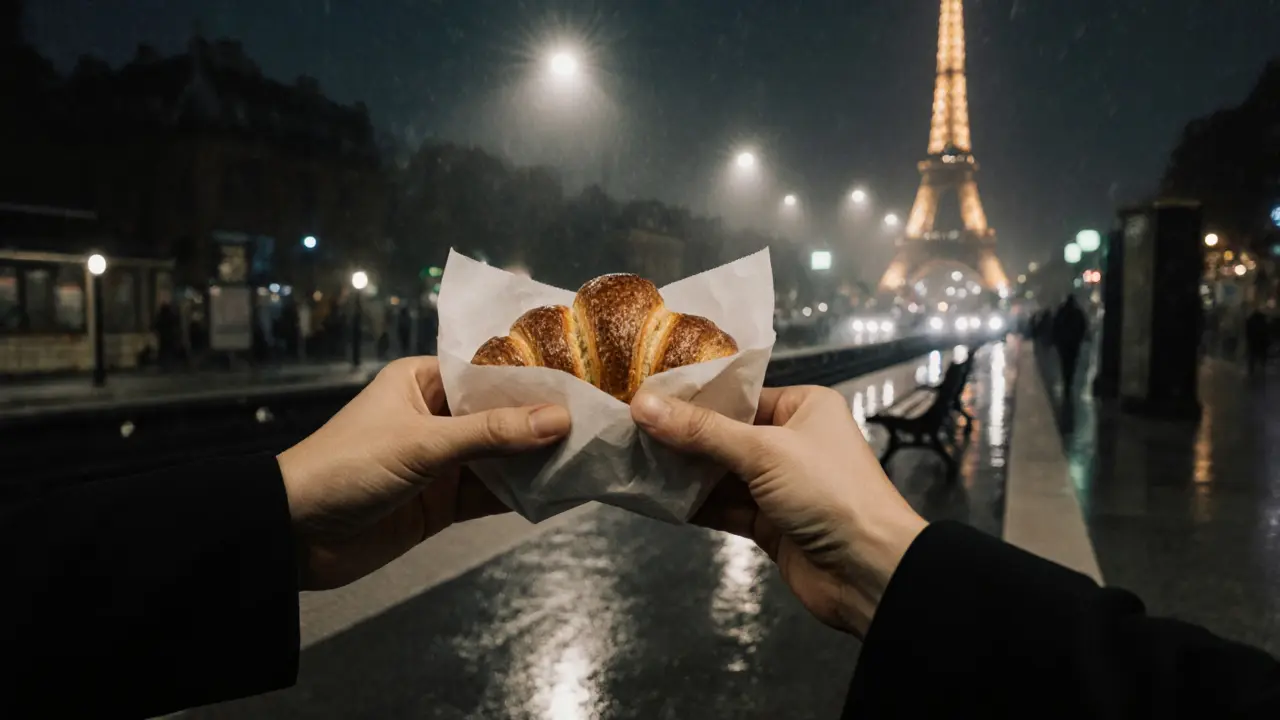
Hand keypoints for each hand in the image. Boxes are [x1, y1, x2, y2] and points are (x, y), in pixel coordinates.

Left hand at [277, 357, 570, 589]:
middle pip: (501, 415)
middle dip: (543, 422)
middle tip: (599, 422)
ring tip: (591, 456)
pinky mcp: (441, 502)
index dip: (534, 378)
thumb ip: (491, 434)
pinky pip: (491, 494)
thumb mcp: (421, 445)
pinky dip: (521, 495)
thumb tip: (560, 419)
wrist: (291, 538)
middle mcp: (435, 415)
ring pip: (501, 457)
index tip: (584, 381)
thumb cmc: (346, 467)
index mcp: (422, 382)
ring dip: (537, 461)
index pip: (489, 372)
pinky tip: (560, 493)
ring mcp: (440, 461)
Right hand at [631, 386, 926, 635]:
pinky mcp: (769, 522)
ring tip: (632, 459)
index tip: (643, 392)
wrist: (870, 573)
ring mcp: (779, 484)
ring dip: (682, 471)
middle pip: (724, 433)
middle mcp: (792, 440)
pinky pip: (723, 505)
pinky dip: (693, 503)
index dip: (693, 395)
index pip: (739, 393)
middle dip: (680, 435)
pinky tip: (656, 497)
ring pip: (720, 472)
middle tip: (627, 428)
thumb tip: (642, 405)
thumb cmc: (830, 493)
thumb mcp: (763, 452)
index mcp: (804, 407)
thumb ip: (701, 431)